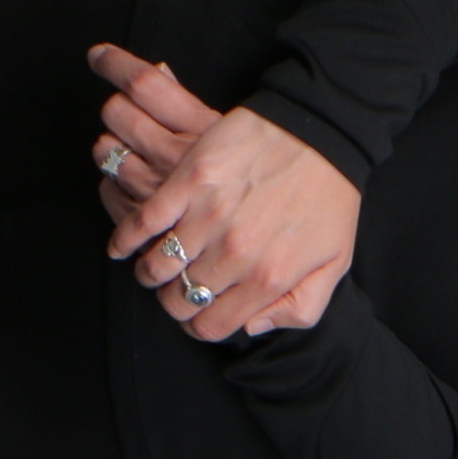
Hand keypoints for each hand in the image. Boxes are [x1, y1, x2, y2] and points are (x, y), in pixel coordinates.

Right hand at [90, 43, 358, 338]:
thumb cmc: (330, 197)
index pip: (211, 326)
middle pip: (178, 301)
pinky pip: (141, 222)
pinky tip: (122, 245)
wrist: (321, 131)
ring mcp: (208, 217)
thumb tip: (252, 327)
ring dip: (150, 272)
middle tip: (178, 286)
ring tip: (156, 264)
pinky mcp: (189, 182)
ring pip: (155, 267)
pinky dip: (124, 239)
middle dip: (175, 300)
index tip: (198, 311)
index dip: (199, 324)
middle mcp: (235, 254)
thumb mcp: (334, 263)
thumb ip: (299, 307)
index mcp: (268, 278)